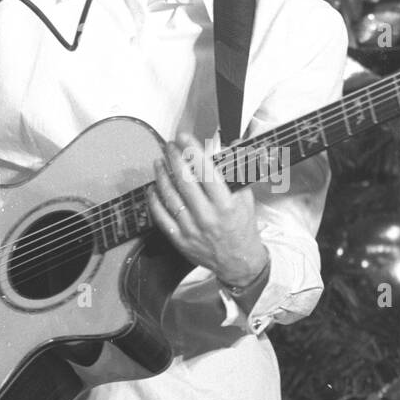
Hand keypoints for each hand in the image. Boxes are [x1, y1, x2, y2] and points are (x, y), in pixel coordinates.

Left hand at [147, 133, 267, 286]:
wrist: (238, 262)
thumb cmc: (242, 228)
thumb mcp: (245, 199)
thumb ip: (235, 172)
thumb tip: (230, 145)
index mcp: (225, 205)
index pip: (206, 171)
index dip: (193, 151)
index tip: (185, 137)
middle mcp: (207, 217)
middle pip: (185, 181)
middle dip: (174, 158)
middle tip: (170, 146)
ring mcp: (191, 229)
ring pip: (170, 197)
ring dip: (162, 176)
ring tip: (159, 162)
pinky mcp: (180, 240)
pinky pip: (162, 217)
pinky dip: (155, 200)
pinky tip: (154, 188)